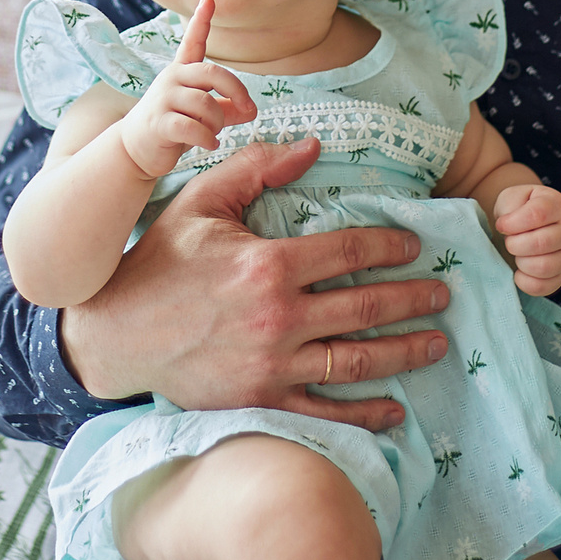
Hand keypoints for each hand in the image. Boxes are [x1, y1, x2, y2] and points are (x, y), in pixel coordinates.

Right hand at [59, 134, 451, 429]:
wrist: (117, 332)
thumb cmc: (160, 261)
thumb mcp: (202, 201)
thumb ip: (257, 167)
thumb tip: (313, 146)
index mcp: (268, 263)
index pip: (350, 250)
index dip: (391, 245)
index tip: (414, 246)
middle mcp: (279, 316)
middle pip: (368, 305)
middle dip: (414, 298)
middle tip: (443, 294)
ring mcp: (273, 364)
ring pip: (358, 358)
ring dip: (405, 351)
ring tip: (436, 343)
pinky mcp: (262, 401)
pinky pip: (326, 410)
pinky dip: (366, 413)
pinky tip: (396, 407)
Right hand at [116, 0, 257, 179]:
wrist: (136, 149)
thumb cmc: (173, 127)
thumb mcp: (202, 115)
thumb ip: (227, 109)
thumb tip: (251, 110)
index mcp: (182, 72)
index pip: (192, 42)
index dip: (201, 20)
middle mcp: (172, 79)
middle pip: (212, 73)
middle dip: (236, 90)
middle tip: (248, 108)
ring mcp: (163, 99)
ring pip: (207, 105)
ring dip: (218, 124)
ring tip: (213, 134)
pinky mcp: (159, 122)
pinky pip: (193, 128)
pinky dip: (207, 139)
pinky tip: (210, 145)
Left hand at [493, 183, 560, 295]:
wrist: (531, 223)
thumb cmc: (520, 209)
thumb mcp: (513, 197)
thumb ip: (510, 205)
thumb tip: (506, 227)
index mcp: (555, 206)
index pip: (537, 214)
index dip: (513, 223)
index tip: (502, 225)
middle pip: (541, 243)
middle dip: (515, 244)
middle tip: (510, 241)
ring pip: (545, 267)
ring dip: (521, 263)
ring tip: (517, 255)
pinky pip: (544, 286)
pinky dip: (525, 282)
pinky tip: (519, 271)